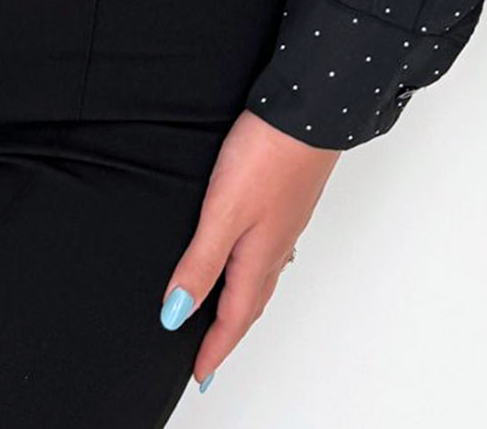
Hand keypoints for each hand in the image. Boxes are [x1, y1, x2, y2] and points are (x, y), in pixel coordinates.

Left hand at [159, 109, 341, 389]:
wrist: (310, 110)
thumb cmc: (268, 155)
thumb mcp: (222, 211)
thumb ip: (200, 262)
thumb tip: (176, 315)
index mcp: (258, 257)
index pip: (233, 317)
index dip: (213, 349)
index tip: (199, 376)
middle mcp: (275, 246)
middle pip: (250, 303)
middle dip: (229, 334)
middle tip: (211, 357)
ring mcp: (284, 223)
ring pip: (261, 277)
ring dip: (243, 302)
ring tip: (227, 315)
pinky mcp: (286, 200)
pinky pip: (270, 251)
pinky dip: (254, 268)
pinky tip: (250, 254)